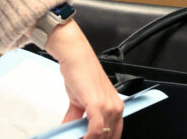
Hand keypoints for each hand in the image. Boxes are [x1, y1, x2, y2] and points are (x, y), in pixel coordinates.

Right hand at [45, 20, 123, 138]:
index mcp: (115, 107)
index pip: (114, 134)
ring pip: (103, 135)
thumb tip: (71, 131)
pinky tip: (81, 138)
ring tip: (76, 137)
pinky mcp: (97, 105)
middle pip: (109, 136)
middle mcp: (115, 107)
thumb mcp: (79, 101)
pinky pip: (96, 130)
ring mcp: (107, 107)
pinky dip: (88, 137)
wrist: (75, 57)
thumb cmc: (80, 73)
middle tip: (80, 138)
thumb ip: (77, 118)